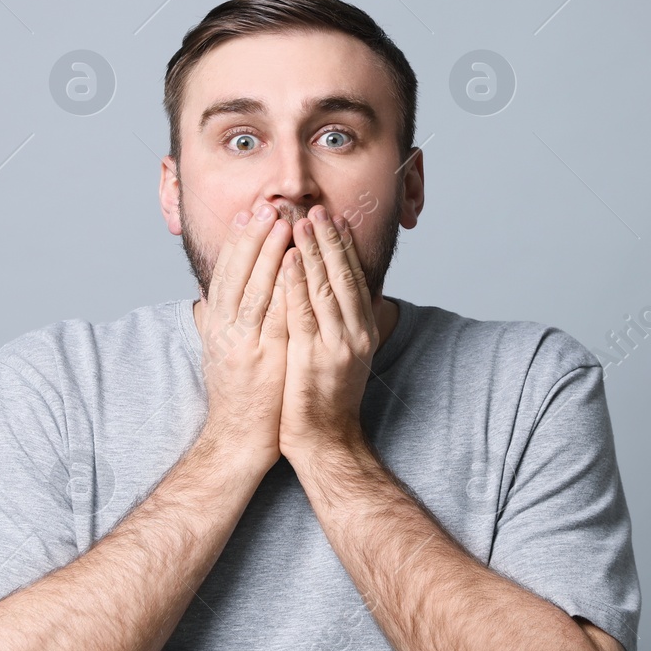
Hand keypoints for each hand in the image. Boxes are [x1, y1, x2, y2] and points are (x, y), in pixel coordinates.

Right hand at [196, 202, 292, 468]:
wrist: (237, 438)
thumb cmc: (237, 396)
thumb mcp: (221, 352)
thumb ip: (219, 323)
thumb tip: (214, 298)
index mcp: (216, 324)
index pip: (225, 273)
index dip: (236, 242)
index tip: (247, 215)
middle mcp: (225, 329)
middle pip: (237, 273)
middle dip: (253, 237)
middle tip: (267, 207)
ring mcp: (244, 342)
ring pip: (256, 288)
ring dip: (269, 253)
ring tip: (283, 224)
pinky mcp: (264, 357)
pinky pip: (275, 315)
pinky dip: (284, 287)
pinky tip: (295, 266)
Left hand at [278, 205, 379, 463]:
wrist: (325, 441)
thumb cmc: (324, 397)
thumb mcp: (339, 353)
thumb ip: (335, 322)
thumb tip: (327, 292)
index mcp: (362, 329)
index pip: (354, 277)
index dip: (342, 246)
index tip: (332, 218)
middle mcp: (356, 333)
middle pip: (343, 276)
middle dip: (328, 240)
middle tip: (316, 209)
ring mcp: (338, 345)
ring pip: (325, 287)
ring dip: (312, 252)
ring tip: (300, 222)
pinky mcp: (315, 357)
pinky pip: (304, 312)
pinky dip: (296, 283)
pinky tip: (288, 260)